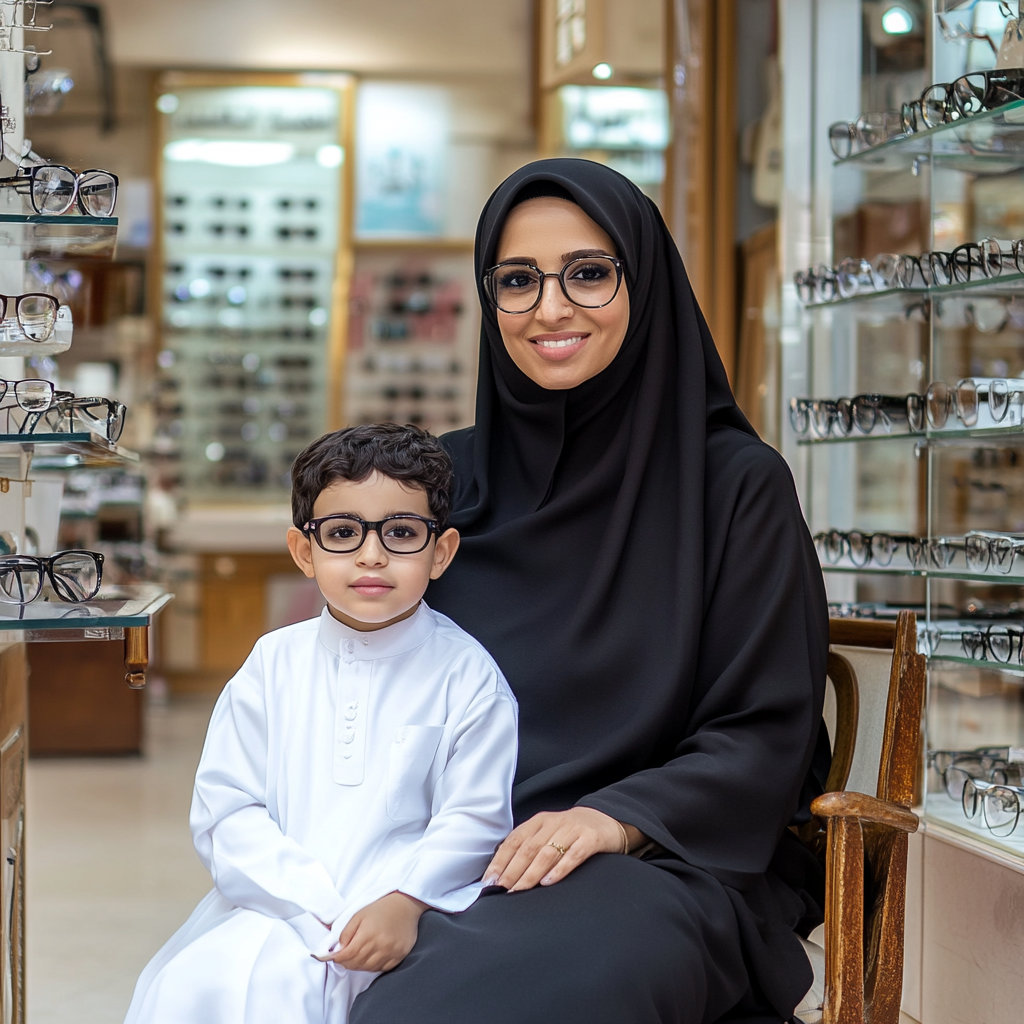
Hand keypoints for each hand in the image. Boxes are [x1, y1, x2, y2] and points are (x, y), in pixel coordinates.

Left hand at [327, 891, 427, 972]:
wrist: (406, 905)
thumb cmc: (381, 908)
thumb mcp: (359, 914)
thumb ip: (347, 932)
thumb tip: (339, 949)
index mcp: (368, 933)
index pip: (348, 955)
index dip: (338, 959)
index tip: (333, 958)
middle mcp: (380, 945)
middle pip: (357, 963)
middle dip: (347, 963)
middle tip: (344, 959)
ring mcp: (391, 952)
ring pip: (369, 968)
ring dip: (359, 966)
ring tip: (356, 959)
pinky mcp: (399, 956)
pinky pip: (382, 968)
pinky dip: (373, 967)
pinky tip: (371, 960)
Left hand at [482, 808, 644, 892]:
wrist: (607, 820)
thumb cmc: (572, 832)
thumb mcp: (549, 833)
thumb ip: (530, 848)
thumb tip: (503, 874)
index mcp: (539, 822)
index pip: (514, 840)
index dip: (501, 860)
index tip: (490, 880)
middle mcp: (554, 823)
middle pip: (528, 848)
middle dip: (512, 870)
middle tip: (501, 890)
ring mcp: (572, 830)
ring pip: (547, 852)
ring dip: (531, 873)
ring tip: (519, 890)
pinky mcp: (590, 839)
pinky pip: (573, 855)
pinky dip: (559, 869)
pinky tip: (548, 882)